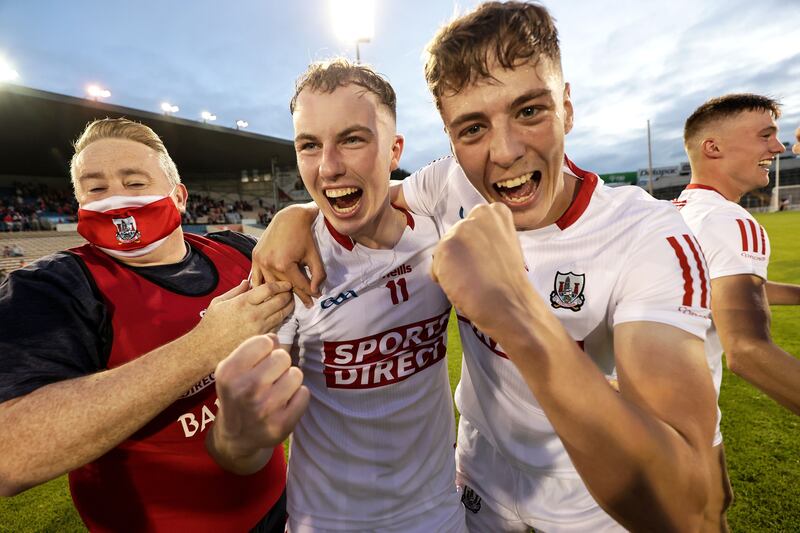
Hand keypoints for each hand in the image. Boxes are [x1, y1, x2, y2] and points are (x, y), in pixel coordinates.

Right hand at [195, 280, 294, 361]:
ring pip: (282, 314)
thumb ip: (236, 291)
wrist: (206, 349)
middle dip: (288, 294)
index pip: (269, 289)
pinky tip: (281, 315)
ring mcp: (259, 328)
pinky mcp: (261, 339)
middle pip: (280, 301)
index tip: (285, 283)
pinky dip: (281, 319)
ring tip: (290, 301)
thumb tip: (247, 282)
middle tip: (290, 291)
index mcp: (243, 302)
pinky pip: (276, 326)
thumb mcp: (218, 302)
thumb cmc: (211, 325)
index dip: (280, 284)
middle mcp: (254, 314)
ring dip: (288, 306)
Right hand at [212, 334, 309, 461]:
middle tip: (270, 377)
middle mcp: (246, 389)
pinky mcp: (281, 424)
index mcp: (230, 372)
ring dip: (289, 380)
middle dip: (279, 364)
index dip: (265, 349)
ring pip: (296, 374)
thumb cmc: (238, 394)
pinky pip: (304, 394)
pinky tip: (284, 404)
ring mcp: (265, 409)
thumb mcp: (234, 370)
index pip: (265, 342)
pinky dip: (297, 397)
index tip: (259, 361)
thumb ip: (253, 349)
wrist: (235, 437)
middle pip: (283, 356)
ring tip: (277, 390)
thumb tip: (275, 339)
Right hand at [250, 204, 325, 306]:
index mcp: (283, 265)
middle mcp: (269, 264)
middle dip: (297, 295)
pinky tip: (268, 293)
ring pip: (271, 284)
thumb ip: (317, 274)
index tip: (316, 299)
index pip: (298, 285)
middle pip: (285, 286)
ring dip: (280, 292)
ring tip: (289, 299)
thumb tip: (316, 291)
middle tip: (306, 303)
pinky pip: (257, 277)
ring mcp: (260, 261)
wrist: (289, 217)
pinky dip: (263, 285)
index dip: (309, 293)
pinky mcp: (255, 256)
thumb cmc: (304, 235)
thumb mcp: (313, 255)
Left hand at [431, 203, 533, 339]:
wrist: (509, 303)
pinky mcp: (446, 247)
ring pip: (444, 253)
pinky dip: (445, 282)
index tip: (485, 260)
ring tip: (473, 282)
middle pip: (455, 237)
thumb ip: (487, 238)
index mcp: (496, 212)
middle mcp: (477, 215)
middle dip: (460, 257)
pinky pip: (436, 268)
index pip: (471, 226)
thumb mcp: (506, 246)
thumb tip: (468, 248)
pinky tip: (464, 287)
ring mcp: (461, 230)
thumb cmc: (510, 283)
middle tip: (477, 274)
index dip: (474, 247)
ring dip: (452, 270)